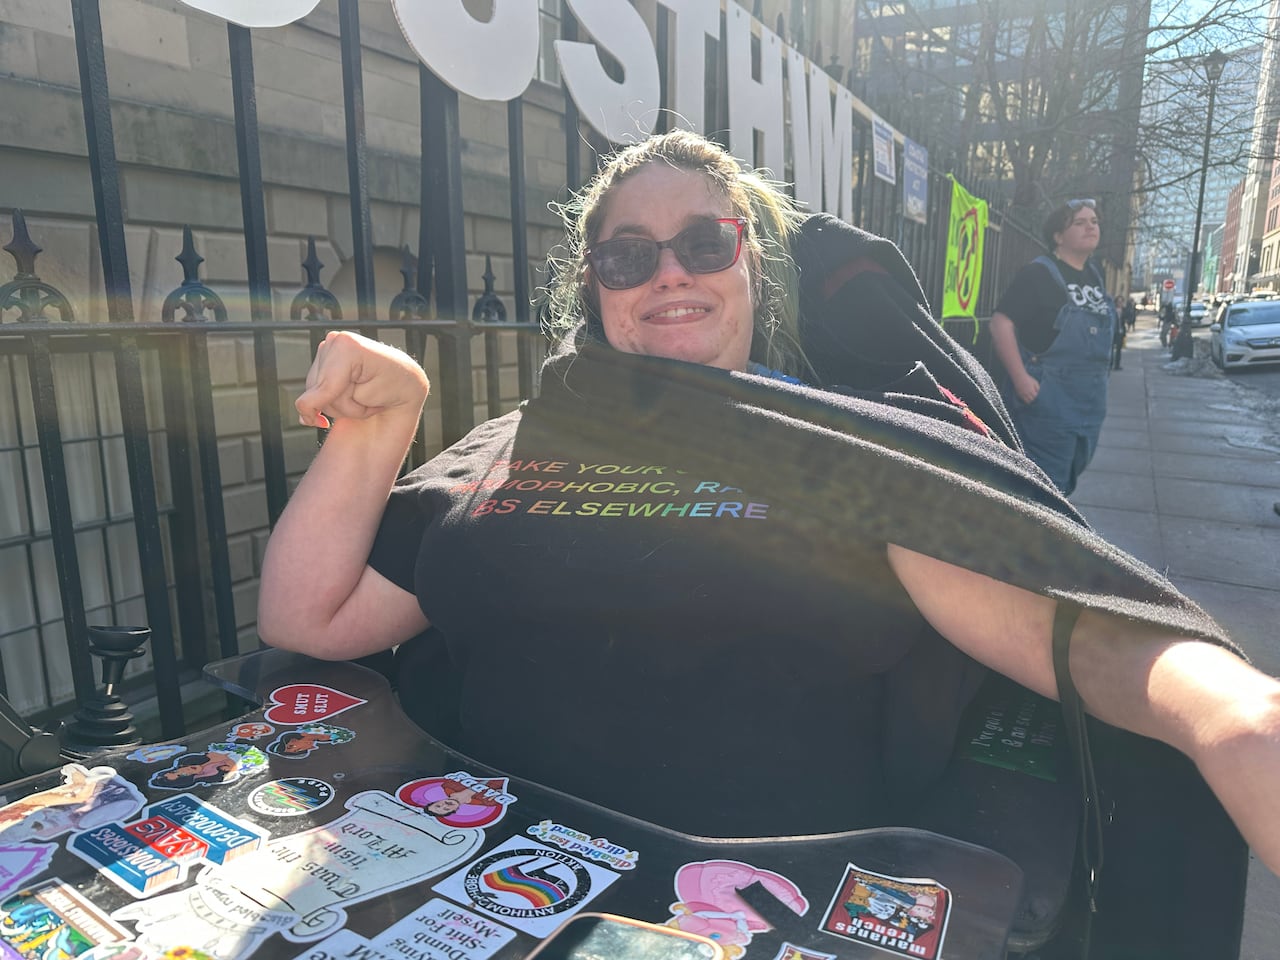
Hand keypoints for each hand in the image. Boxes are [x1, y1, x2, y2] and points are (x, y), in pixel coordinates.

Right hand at [295, 331, 429, 427]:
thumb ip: (325, 402)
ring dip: (340, 401)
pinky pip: (314, 388)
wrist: (404, 380)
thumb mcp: (362, 400)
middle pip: (316, 392)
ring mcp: (328, 346)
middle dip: (344, 404)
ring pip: (314, 392)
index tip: (375, 405)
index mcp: (346, 347)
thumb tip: (301, 414)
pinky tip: (350, 393)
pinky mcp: (324, 355)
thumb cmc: (392, 389)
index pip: (322, 391)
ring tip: (363, 394)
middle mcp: (334, 341)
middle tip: (370, 399)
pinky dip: (330, 399)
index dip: (347, 408)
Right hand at [1014, 370, 1039, 403]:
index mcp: (1031, 391)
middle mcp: (1027, 394)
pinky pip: (1023, 399)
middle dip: (1033, 398)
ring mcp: (1022, 394)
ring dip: (1029, 400)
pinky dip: (1025, 399)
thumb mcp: (1035, 382)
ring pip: (1027, 401)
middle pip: (1031, 399)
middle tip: (1034, 396)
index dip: (1036, 396)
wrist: (1019, 377)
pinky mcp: (1019, 394)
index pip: (1035, 397)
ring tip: (1030, 397)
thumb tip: (1038, 392)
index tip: (1037, 394)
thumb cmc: (1028, 379)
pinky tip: (1026, 396)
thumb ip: (1038, 388)